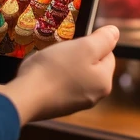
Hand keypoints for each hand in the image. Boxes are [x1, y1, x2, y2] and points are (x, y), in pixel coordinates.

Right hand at [0, 26, 118, 123]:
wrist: (24, 97)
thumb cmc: (55, 69)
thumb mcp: (84, 47)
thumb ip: (103, 39)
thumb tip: (115, 32)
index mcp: (104, 83)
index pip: (107, 54)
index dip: (90, 44)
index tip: (74, 45)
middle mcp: (94, 97)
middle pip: (90, 65)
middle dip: (76, 55)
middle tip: (60, 54)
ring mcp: (76, 104)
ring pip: (74, 74)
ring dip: (62, 66)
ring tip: (48, 64)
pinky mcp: (59, 107)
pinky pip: (61, 85)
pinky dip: (53, 78)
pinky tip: (41, 76)